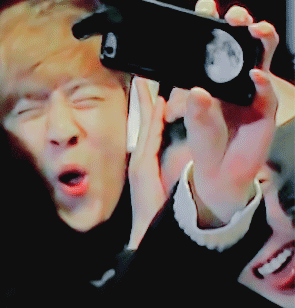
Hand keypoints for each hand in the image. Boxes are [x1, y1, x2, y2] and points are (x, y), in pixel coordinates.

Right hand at [128, 77, 167, 248]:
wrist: (147, 231)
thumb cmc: (156, 211)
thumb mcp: (159, 185)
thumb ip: (159, 167)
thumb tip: (168, 152)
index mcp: (146, 160)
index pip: (149, 127)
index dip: (149, 107)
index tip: (149, 87)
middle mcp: (141, 157)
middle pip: (145, 121)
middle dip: (144, 98)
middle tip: (143, 76)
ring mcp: (140, 161)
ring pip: (146, 125)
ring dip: (146, 103)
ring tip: (145, 82)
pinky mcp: (142, 166)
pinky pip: (149, 138)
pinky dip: (152, 120)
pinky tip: (157, 104)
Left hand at [185, 0, 278, 226]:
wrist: (219, 172)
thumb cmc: (206, 141)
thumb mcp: (193, 122)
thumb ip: (193, 106)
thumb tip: (197, 90)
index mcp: (217, 77)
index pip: (217, 45)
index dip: (214, 24)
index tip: (205, 7)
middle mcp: (238, 80)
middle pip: (244, 44)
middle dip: (241, 25)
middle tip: (235, 16)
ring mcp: (255, 93)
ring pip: (263, 60)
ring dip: (260, 43)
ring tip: (253, 31)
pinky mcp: (265, 111)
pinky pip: (266, 94)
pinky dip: (262, 83)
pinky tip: (255, 76)